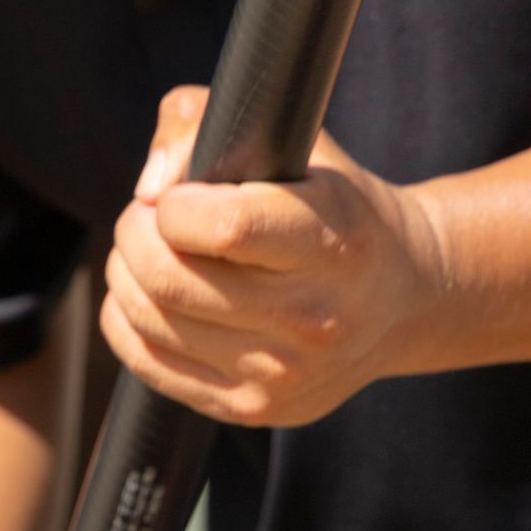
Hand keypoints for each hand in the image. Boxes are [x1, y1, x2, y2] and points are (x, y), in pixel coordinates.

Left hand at [101, 85, 451, 426]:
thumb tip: (149, 188)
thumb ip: (207, 122)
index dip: (175, 203)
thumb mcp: (298, 141)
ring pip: (148, 321)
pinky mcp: (252, 408)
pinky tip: (151, 296)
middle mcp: (313, 319)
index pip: (224, 227)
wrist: (405, 299)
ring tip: (149, 251)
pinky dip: (127, 321)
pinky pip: (148, 363)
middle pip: (169, 278)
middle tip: (147, 217)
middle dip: (136, 233)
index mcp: (332, 242)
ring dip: (126, 274)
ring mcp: (282, 375)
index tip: (180, 194)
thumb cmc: (335, 208)